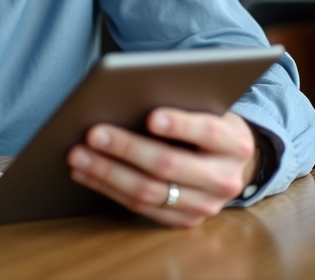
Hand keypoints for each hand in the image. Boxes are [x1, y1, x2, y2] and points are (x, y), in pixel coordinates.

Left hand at [67, 108, 256, 227]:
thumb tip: (130, 93)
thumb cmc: (207, 124)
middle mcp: (225, 179)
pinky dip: (108, 189)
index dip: (180, 124)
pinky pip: (140, 208)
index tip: (150, 116)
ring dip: (107, 173)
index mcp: (235, 143)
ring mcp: (205, 206)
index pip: (208, 132)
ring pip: (149, 192)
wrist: (230, 163)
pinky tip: (86, 173)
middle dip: (126, 148)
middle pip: (169, 165)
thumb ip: (183, 102)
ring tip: (78, 155)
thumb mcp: (208, 108)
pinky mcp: (184, 221)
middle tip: (93, 133)